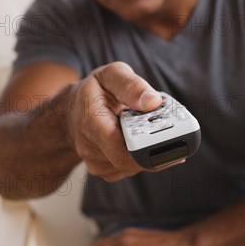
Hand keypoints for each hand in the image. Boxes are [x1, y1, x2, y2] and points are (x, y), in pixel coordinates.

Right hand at [66, 61, 183, 180]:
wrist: (73, 110)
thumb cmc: (95, 90)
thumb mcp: (111, 75)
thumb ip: (131, 85)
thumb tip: (154, 102)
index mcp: (92, 122)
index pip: (121, 150)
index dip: (148, 151)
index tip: (170, 140)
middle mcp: (91, 147)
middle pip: (132, 161)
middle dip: (155, 148)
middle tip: (171, 130)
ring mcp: (97, 162)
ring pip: (135, 166)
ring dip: (149, 151)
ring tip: (150, 129)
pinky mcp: (105, 170)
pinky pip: (132, 168)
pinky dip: (142, 155)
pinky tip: (142, 139)